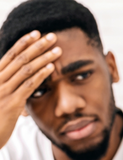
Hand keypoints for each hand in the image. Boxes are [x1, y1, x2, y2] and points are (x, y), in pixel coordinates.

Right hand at [0, 30, 60, 147]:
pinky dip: (41, 75)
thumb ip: (12, 88)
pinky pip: (28, 85)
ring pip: (26, 69)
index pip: (10, 55)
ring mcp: (3, 91)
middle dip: (37, 46)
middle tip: (52, 36)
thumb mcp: (1, 99)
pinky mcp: (11, 103)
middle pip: (20, 58)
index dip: (24, 43)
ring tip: (57, 50)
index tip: (36, 33)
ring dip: (43, 58)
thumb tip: (26, 81)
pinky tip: (51, 68)